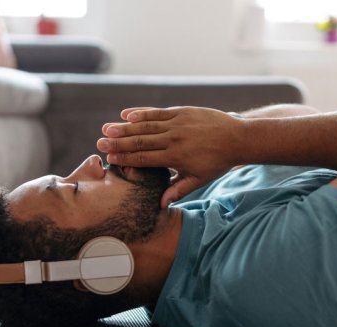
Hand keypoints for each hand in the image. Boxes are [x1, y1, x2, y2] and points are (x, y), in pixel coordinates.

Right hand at [97, 106, 241, 207]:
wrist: (237, 138)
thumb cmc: (217, 162)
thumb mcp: (199, 180)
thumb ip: (178, 190)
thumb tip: (160, 205)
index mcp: (176, 157)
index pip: (144, 158)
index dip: (125, 158)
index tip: (109, 158)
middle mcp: (174, 139)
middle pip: (140, 140)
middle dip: (118, 142)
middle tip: (99, 142)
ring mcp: (178, 123)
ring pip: (146, 125)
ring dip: (124, 127)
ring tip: (107, 128)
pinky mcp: (182, 111)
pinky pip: (158, 112)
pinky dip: (141, 113)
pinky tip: (126, 114)